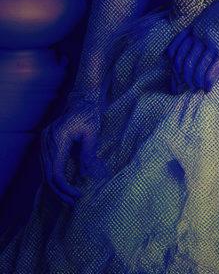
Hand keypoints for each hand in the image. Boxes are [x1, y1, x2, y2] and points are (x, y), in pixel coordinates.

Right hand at [41, 90, 102, 205]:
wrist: (82, 100)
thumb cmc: (89, 114)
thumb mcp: (92, 133)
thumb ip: (88, 153)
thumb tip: (86, 175)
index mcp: (57, 139)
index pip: (56, 173)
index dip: (66, 188)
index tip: (78, 195)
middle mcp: (46, 142)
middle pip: (48, 176)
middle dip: (60, 192)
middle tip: (74, 202)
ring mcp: (43, 142)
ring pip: (45, 172)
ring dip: (56, 186)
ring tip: (70, 197)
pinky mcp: (45, 142)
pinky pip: (46, 165)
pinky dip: (54, 176)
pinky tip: (64, 184)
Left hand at [167, 0, 218, 93]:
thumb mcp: (213, 11)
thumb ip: (204, 24)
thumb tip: (200, 35)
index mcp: (196, 26)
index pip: (175, 49)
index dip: (173, 64)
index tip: (176, 72)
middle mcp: (200, 36)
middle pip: (183, 62)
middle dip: (182, 77)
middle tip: (184, 86)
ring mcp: (212, 44)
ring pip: (195, 70)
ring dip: (194, 82)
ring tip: (198, 87)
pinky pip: (210, 72)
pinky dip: (207, 83)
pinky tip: (208, 88)